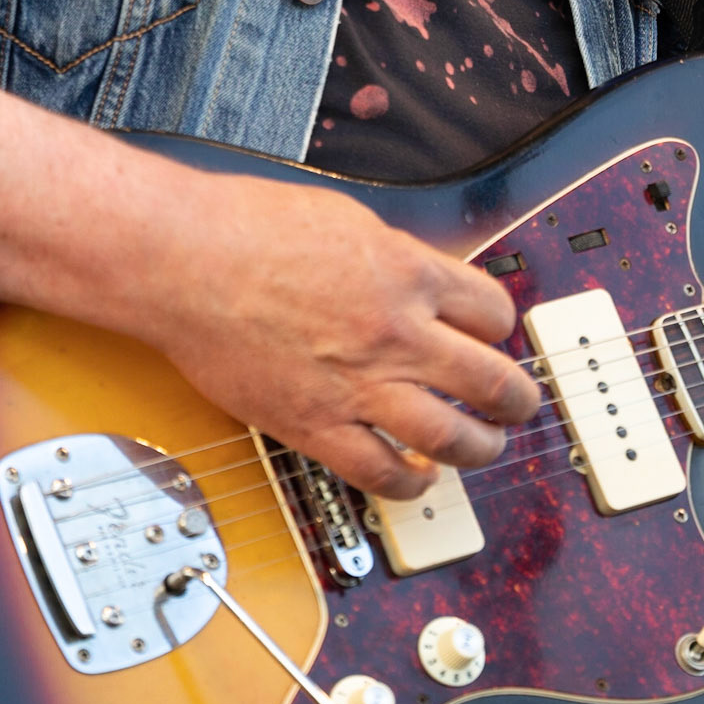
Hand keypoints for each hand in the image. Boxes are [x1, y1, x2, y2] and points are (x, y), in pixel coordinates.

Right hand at [144, 170, 539, 499]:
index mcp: (407, 272)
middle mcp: (396, 332)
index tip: (494, 335)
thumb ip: (393, 257)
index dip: (500, 325)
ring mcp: (358, 385)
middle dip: (516, 397)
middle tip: (519, 403)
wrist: (184, 260)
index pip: (491, 310)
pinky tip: (418, 480)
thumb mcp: (348, 220)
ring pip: (450, 436)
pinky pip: (380, 472)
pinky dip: (409, 483)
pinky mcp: (314, 424)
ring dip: (479, 447)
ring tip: (485, 447)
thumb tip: (418, 279)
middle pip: (489, 379)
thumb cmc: (248, 227)